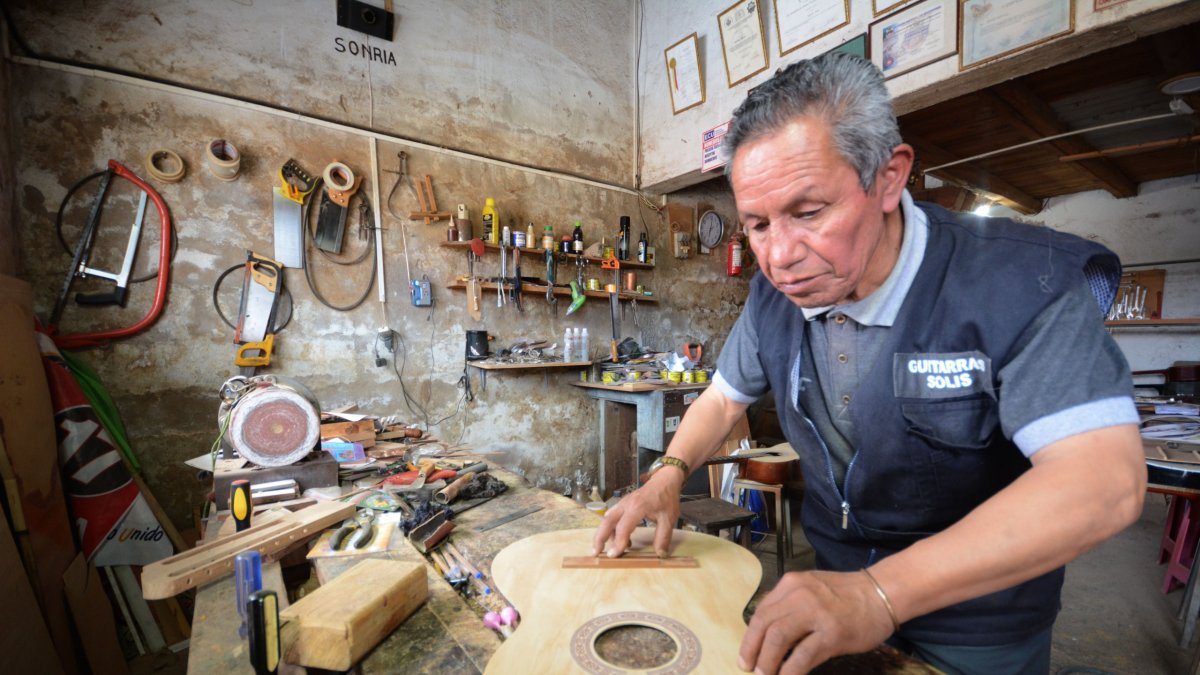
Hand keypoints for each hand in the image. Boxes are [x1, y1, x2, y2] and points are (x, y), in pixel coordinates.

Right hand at [591, 470, 683, 557]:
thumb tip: (660, 554)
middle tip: (595, 553)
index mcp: (637, 507)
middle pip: (607, 521)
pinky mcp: (623, 505)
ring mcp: (623, 504)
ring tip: (602, 549)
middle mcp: (626, 505)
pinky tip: (619, 539)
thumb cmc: (666, 498)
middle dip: (599, 538)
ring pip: (607, 519)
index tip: (614, 555)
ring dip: (602, 534)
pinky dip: (611, 529)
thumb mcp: (669, 518)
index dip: (618, 542)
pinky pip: (612, 517)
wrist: (664, 481)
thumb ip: (663, 536)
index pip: (623, 527)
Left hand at [738, 570, 895, 673]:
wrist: (881, 593)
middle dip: (751, 649)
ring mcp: (816, 614)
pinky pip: (802, 656)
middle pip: (764, 625)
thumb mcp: (811, 588)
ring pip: (778, 639)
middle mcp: (799, 595)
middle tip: (747, 667)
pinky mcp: (831, 634)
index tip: (746, 652)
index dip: (750, 635)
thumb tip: (767, 632)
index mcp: (791, 584)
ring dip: (767, 661)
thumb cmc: (846, 594)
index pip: (761, 611)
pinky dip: (789, 672)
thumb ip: (789, 604)